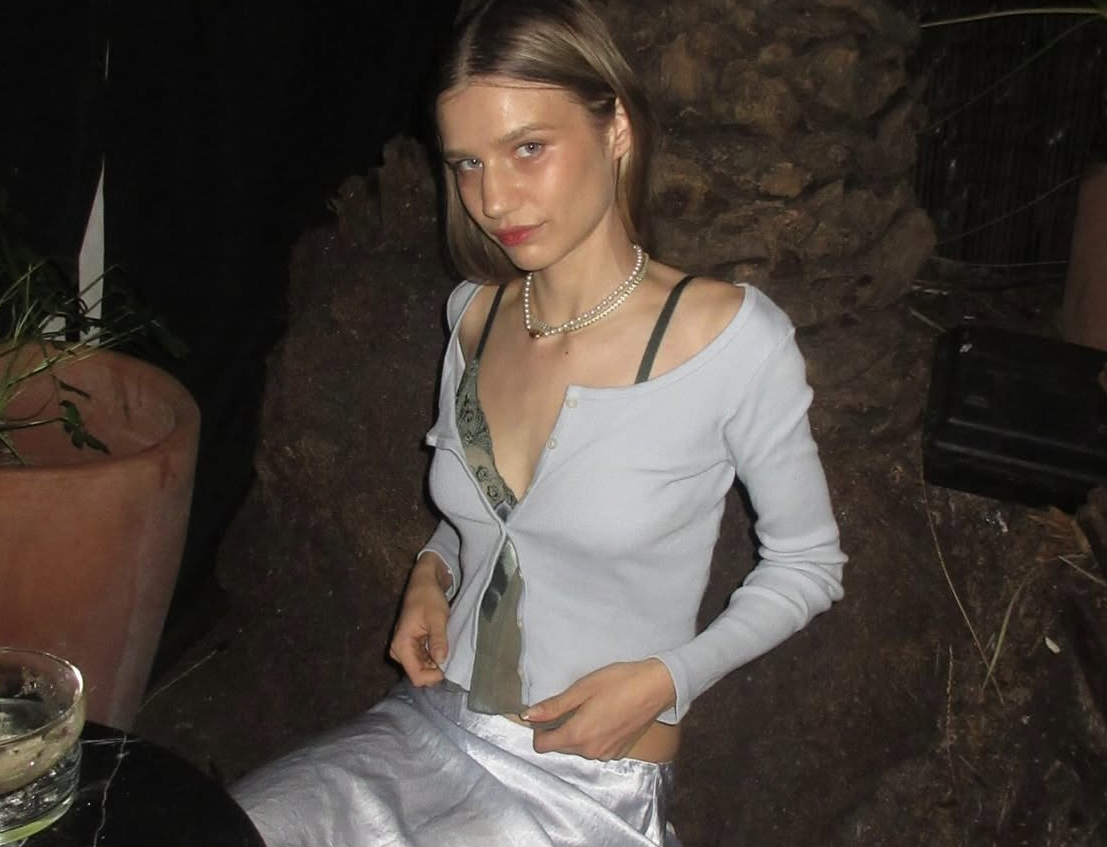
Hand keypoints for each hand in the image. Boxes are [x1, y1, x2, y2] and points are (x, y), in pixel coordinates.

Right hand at [388, 553, 451, 685]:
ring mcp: (404, 649)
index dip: (433, 677)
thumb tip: (440, 661)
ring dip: (435, 664)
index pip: (416, 676)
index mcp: (401, 645)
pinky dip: (433, 658)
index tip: (448, 667)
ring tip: (445, 648)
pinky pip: (423, 660)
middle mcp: (399, 651)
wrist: (423, 582)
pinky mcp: (411, 646)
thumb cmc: (428, 597)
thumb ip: (438, 640)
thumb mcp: (437, 618)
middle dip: (435, 670)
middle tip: (449, 655)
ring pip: (422, 669)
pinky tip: (441, 647)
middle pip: (418, 674)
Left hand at [522, 659, 675, 759]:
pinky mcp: (619, 752)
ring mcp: (607, 754)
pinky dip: (595, 736)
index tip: (546, 713)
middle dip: (559, 729)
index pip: (543, 746)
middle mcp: (591, 751)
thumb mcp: (582, 688)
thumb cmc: (619, 682)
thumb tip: (528, 716)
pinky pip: (596, 748)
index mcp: (578, 735)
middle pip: (560, 746)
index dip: (539, 729)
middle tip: (572, 704)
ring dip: (578, 732)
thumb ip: (554, 706)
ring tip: (591, 708)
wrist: (657, 687)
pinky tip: (605, 716)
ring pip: (579, 748)